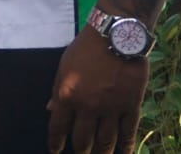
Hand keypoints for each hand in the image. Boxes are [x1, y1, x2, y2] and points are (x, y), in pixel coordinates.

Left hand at [46, 27, 148, 153]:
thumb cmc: (85, 49)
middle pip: (83, 139)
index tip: (55, 151)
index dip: (55, 142)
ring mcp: (110, 108)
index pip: (58, 127)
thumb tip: (49, 110)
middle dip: (80, 150)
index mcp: (67, 95)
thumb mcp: (64, 67)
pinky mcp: (130, 106)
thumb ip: (57, 90)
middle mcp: (87, 106)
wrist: (115, 37)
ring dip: (102, 152)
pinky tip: (124, 153)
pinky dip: (126, 145)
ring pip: (105, 140)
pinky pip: (128, 132)